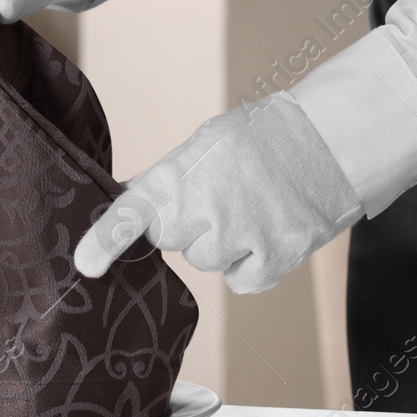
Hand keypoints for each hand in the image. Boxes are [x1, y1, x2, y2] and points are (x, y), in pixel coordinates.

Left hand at [74, 92, 364, 293]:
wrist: (329, 141)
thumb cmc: (263, 138)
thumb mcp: (205, 144)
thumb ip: (165, 179)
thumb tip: (125, 202)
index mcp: (181, 175)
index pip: (133, 213)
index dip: (105, 240)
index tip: (86, 264)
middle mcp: (205, 210)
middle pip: (174, 240)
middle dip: (191, 223)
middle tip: (222, 193)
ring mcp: (239, 239)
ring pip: (208, 260)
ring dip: (225, 243)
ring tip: (253, 206)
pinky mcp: (271, 262)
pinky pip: (241, 278)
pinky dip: (254, 262)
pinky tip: (270, 229)